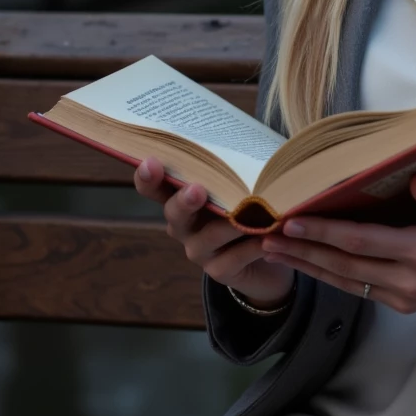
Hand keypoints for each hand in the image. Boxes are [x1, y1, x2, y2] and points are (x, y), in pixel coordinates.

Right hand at [134, 157, 295, 309]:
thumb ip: (236, 173)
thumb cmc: (251, 211)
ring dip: (230, 223)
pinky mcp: (218, 271)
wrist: (267, 258)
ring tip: (252, 212)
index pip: (155, 187)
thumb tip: (247, 144)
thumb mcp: (241, 188)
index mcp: (181, 199)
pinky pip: (234, 257)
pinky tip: (267, 239)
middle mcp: (184, 226)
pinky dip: (252, 246)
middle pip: (174, 213)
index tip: (151, 162)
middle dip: (184, 201)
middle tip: (197, 190)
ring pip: (209, 236)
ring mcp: (198, 250)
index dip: (148, 177)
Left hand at [258, 174, 415, 312]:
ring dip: (308, 265)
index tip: (292, 221)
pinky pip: (358, 289)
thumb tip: (415, 182)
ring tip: (274, 251)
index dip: (324, 232)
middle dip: (303, 251)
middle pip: (343, 266)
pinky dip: (330, 275)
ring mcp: (405, 297)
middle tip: (265, 238)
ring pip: (345, 282)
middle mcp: (409, 280)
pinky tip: (309, 262)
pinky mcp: (403, 304)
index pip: (361, 241)